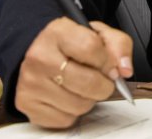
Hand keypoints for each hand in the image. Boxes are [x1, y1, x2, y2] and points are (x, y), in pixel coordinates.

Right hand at [15, 17, 133, 128]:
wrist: (37, 53)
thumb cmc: (69, 45)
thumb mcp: (97, 33)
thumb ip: (118, 45)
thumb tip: (124, 70)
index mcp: (57, 32)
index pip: (91, 48)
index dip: (108, 61)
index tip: (110, 67)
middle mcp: (39, 57)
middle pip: (89, 83)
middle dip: (103, 85)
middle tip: (100, 80)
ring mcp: (31, 83)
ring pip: (79, 105)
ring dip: (89, 99)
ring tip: (81, 86)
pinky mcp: (28, 105)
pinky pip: (66, 119)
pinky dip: (73, 112)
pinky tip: (67, 96)